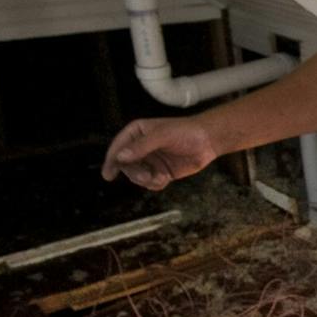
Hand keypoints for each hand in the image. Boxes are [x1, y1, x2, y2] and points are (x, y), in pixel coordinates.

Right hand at [101, 117, 217, 190]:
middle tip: (146, 177)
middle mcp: (141, 147)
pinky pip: (150, 183)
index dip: (112, 160)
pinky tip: (165, 179)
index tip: (108, 174)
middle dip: (135, 173)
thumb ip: (142, 146)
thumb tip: (121, 156)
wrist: (208, 141)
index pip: (118, 147)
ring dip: (146, 180)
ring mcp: (150, 160)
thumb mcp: (163, 136)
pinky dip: (155, 184)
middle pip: (126, 165)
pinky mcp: (160, 171)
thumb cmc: (187, 132)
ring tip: (158, 177)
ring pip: (137, 176)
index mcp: (137, 133)